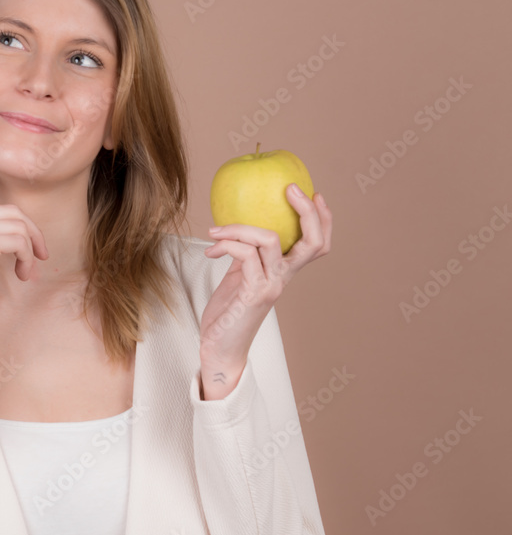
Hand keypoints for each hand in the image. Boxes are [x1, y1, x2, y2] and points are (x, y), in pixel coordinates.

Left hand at [198, 185, 332, 398]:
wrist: (218, 345)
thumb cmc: (228, 311)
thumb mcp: (239, 274)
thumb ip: (247, 253)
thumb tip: (240, 227)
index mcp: (284, 272)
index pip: (317, 244)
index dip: (322, 218)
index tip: (313, 192)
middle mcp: (284, 278)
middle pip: (313, 242)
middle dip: (307, 211)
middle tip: (289, 189)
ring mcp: (272, 286)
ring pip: (271, 240)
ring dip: (240, 226)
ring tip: (215, 229)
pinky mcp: (253, 293)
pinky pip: (246, 255)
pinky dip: (228, 243)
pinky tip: (211, 249)